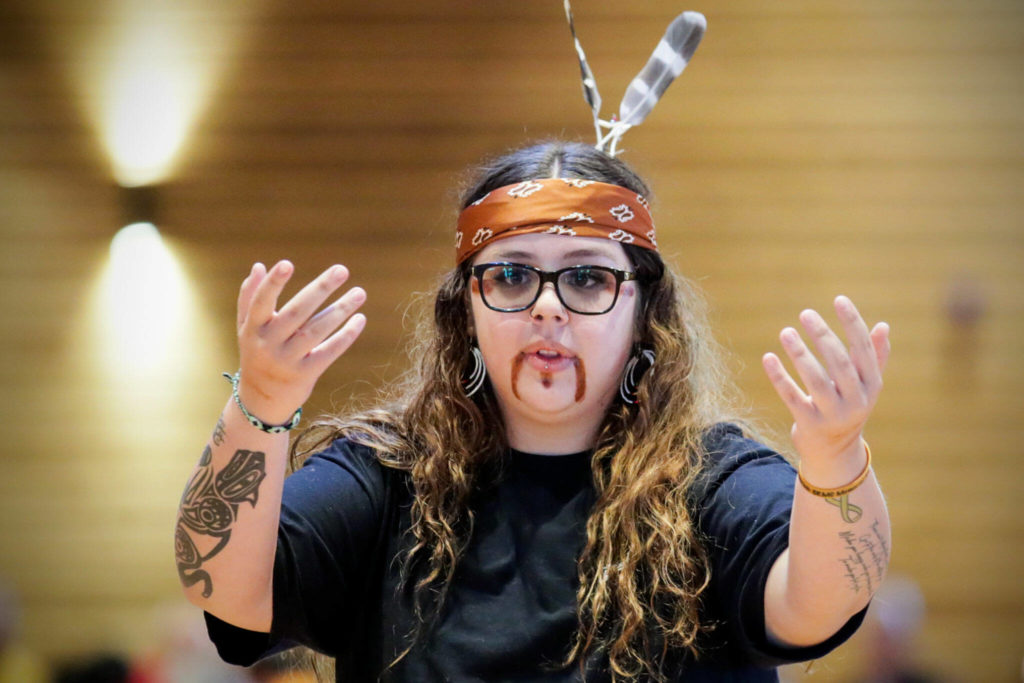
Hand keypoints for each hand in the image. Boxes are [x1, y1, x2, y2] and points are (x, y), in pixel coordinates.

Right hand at [235, 260, 366, 423]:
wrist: (261, 400)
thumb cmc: (256, 353)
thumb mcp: (245, 328)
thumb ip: (249, 297)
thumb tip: (259, 265)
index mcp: (253, 328)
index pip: (261, 302)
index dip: (273, 283)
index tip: (287, 263)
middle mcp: (269, 344)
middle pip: (297, 312)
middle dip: (320, 289)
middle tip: (342, 269)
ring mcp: (287, 360)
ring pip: (316, 331)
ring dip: (340, 310)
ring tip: (359, 293)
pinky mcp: (305, 375)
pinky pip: (328, 352)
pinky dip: (345, 336)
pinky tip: (359, 320)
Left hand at [762, 296, 889, 480]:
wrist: (834, 453)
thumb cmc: (848, 407)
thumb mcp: (865, 386)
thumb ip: (874, 356)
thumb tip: (883, 325)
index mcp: (871, 385)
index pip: (863, 350)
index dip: (853, 323)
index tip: (839, 299)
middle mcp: (856, 401)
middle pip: (840, 363)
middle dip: (823, 336)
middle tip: (805, 313)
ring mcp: (832, 415)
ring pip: (815, 381)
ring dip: (799, 354)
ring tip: (785, 332)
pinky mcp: (809, 425)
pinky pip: (792, 397)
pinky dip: (779, 377)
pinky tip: (768, 357)